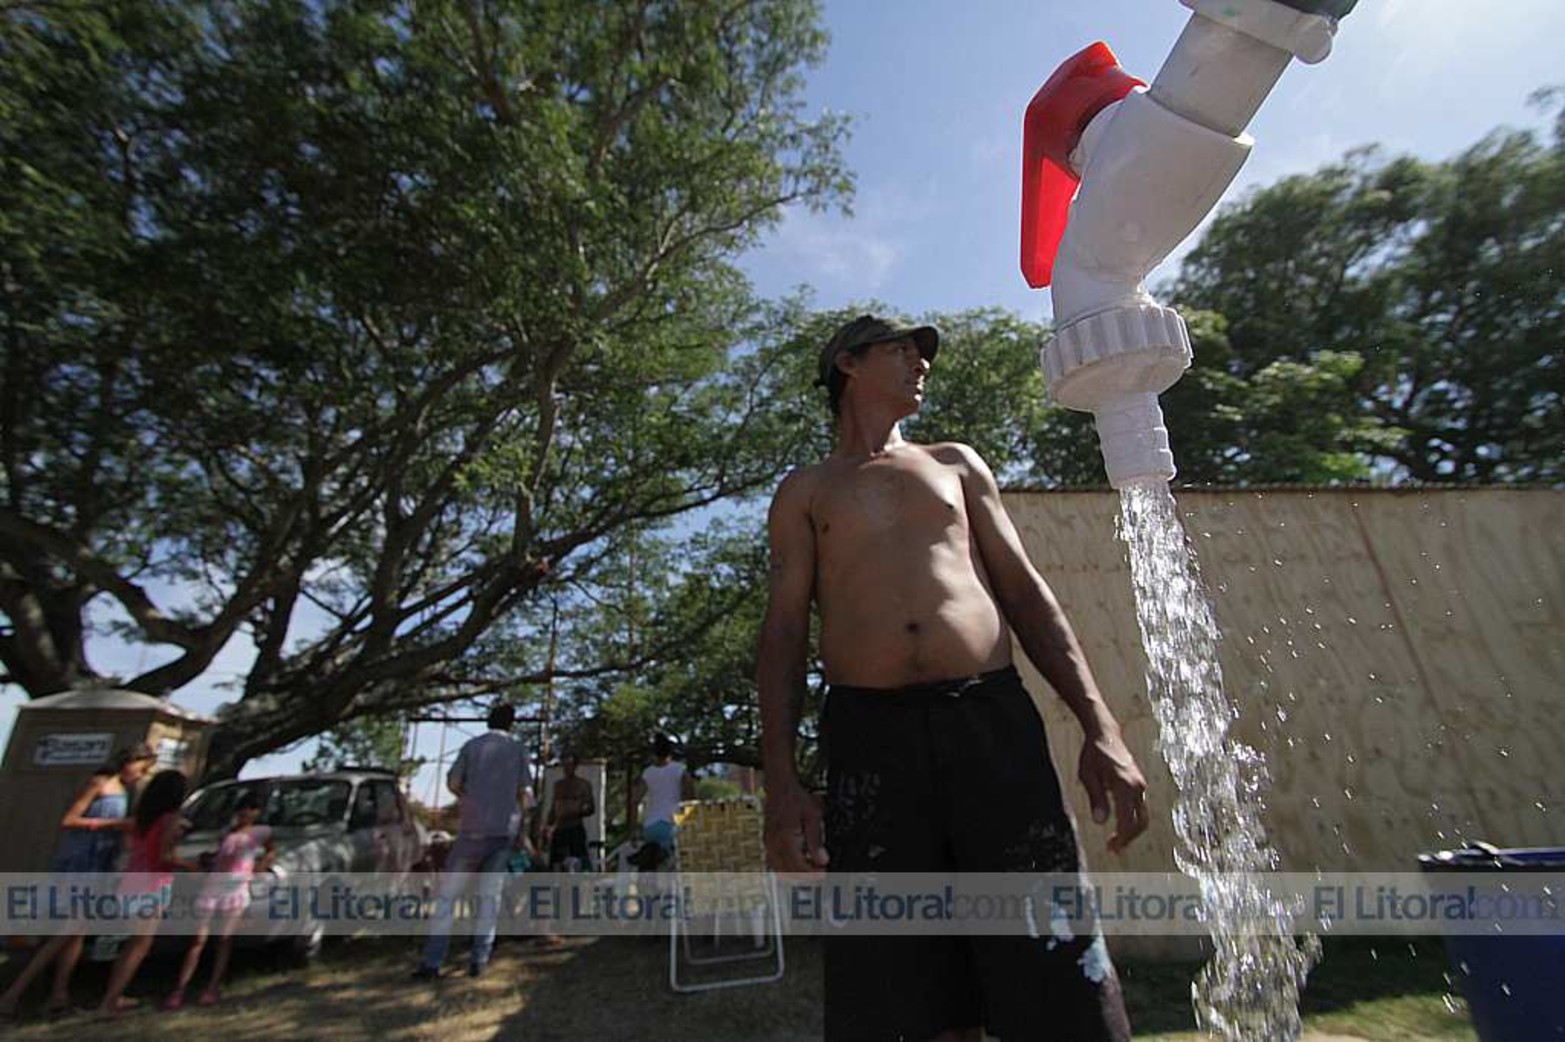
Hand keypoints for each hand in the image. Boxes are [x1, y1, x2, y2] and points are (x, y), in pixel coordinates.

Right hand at [763, 778, 827, 876]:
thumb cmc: (795, 797)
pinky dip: (787, 866)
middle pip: (788, 872)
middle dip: (805, 876)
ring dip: (795, 872)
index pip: (799, 867)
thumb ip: (816, 840)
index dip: (813, 874)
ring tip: (811, 866)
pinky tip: (799, 859)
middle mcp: (773, 844)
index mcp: (785, 839)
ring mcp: (768, 843)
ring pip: (780, 870)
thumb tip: (822, 860)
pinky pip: (776, 862)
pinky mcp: (767, 842)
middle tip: (819, 871)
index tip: (824, 872)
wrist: (779, 786)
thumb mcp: (813, 815)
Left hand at [1078, 726, 1148, 853]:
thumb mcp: (1088, 776)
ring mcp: (1140, 784)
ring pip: (1142, 815)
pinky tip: (1119, 823)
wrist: (1105, 733)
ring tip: (1115, 840)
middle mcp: (1137, 786)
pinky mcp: (1140, 783)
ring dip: (1131, 830)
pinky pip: (1140, 806)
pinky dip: (1132, 819)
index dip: (1121, 838)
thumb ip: (1096, 799)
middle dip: (1128, 838)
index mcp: (1124, 785)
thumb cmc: (1094, 753)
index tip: (1112, 848)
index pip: (1127, 820)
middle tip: (1114, 849)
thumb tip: (1100, 821)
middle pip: (1140, 822)